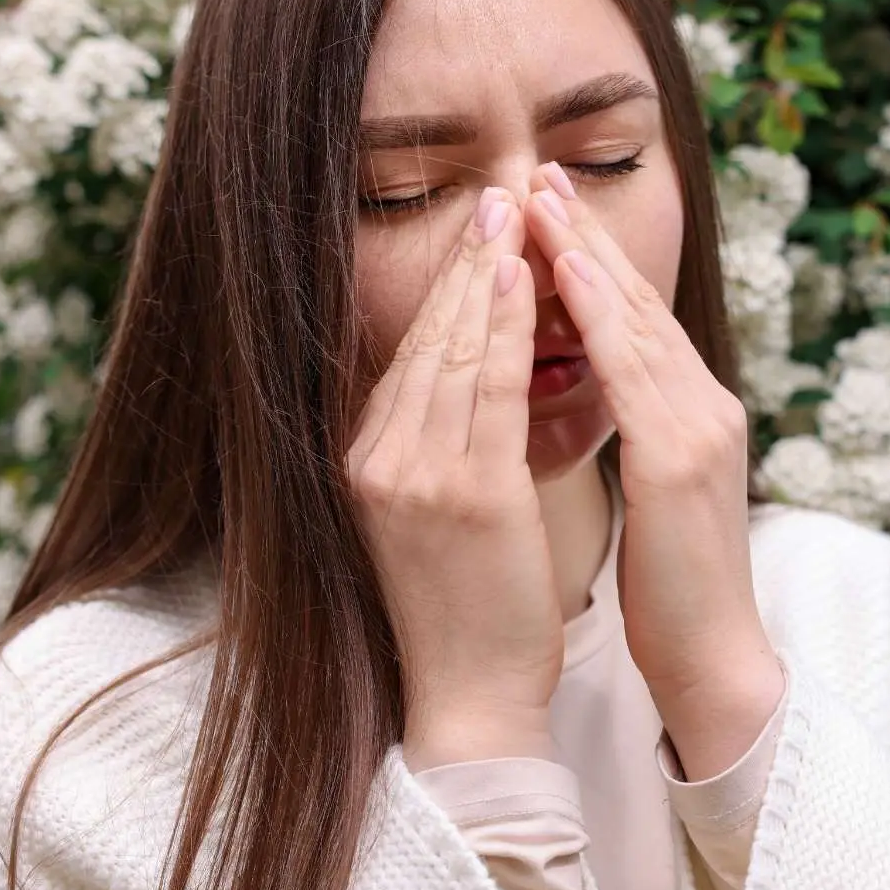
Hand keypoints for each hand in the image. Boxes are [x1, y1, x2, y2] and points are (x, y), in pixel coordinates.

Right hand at [346, 188, 561, 768]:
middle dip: (462, 261)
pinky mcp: (460, 494)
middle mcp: (376, 459)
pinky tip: (522, 278)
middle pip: (421, 337)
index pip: (406, 353)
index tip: (476, 230)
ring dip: (484, 273)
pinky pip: (483, 387)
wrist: (468, 696)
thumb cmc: (466, 608)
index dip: (444, 287)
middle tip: (495, 193)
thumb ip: (434, 449)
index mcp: (367, 462)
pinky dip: (502, 324)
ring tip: (511, 212)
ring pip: (450, 348)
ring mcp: (412, 474)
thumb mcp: (430, 517)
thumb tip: (456, 387)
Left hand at [522, 163, 783, 779]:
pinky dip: (600, 314)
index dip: (594, 260)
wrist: (715, 661)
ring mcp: (699, 428)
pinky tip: (566, 274)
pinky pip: (633, 369)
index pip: (637, 321)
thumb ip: (634, 431)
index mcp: (693, 414)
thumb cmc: (672, 589)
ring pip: (637, 320)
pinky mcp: (680, 460)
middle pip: (640, 302)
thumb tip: (593, 390)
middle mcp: (705, 405)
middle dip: (588, 233)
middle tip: (540, 172)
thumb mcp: (651, 492)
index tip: (548, 207)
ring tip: (542, 199)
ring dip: (586, 253)